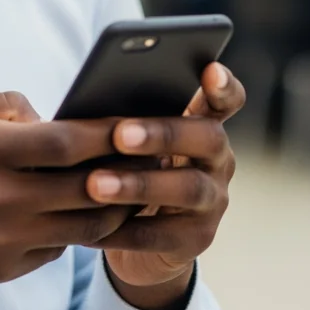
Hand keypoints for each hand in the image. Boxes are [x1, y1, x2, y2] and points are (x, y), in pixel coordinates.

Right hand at [0, 92, 131, 309]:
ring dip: (113, 207)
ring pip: (82, 227)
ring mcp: (2, 239)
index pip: (65, 142)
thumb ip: (1, 105)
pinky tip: (80, 211)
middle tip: (151, 156)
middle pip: (86, 188)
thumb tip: (49, 114)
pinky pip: (56, 249)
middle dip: (126, 171)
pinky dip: (75, 229)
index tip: (133, 123)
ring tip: (131, 187)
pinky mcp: (1, 269)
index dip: (106, 133)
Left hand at [86, 63, 245, 309]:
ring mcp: (212, 200)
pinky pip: (164, 235)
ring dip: (140, 185)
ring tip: (96, 184)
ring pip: (188, 188)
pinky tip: (93, 225)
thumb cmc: (130, 165)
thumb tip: (83, 103)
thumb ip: (125, 116)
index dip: (224, 85)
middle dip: (164, 133)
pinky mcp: (197, 240)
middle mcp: (217, 159)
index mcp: (203, 123)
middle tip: (121, 135)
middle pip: (207, 138)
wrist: (139, 235)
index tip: (211, 70)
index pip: (226, 99)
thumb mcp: (132, 138)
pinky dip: (126, 230)